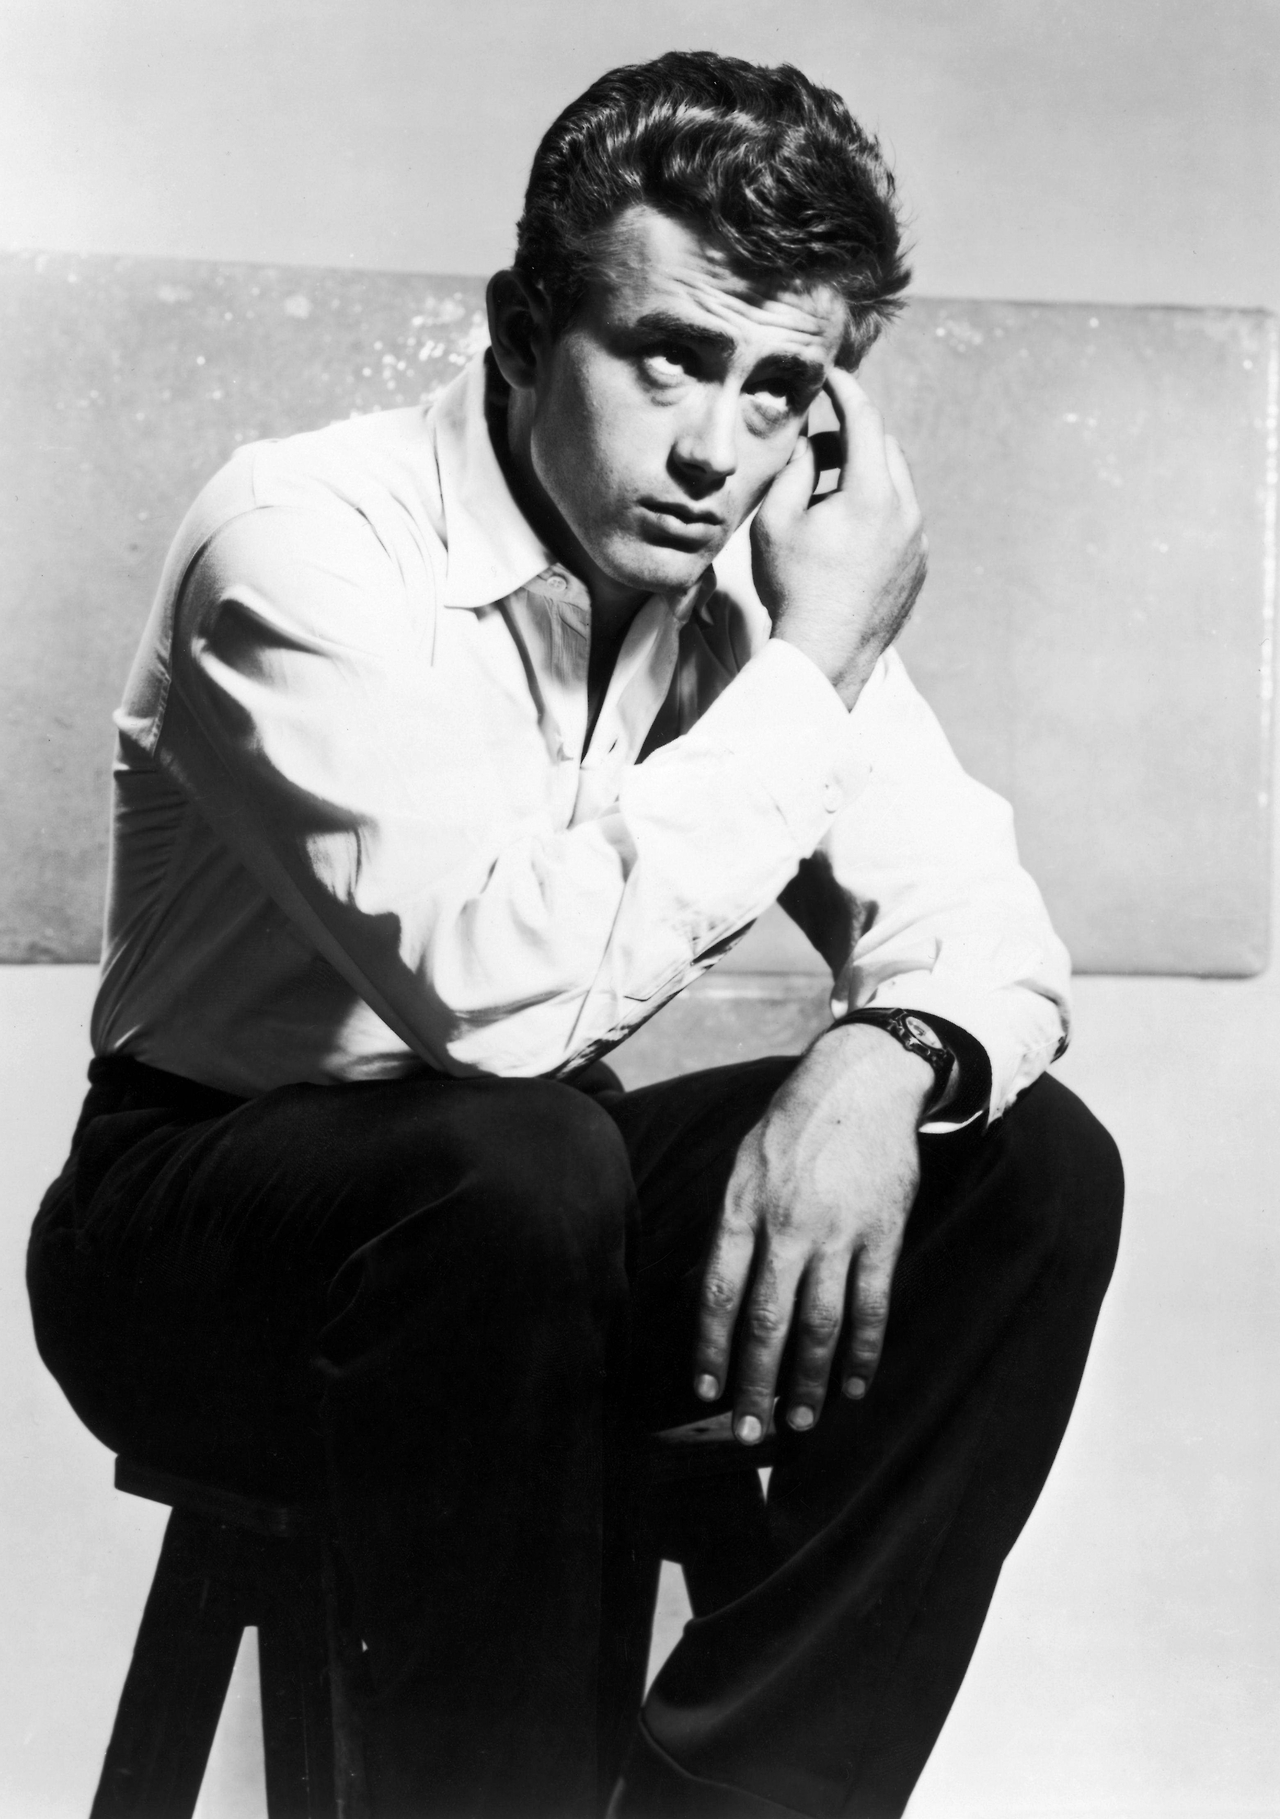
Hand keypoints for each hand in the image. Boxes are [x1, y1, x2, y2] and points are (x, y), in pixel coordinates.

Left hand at [694, 1024, 930, 1442]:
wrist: (859, 1084)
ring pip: (820, 1324)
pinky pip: (872, 1305)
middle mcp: (786, 1225)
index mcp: (742, 1208)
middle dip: (757, 1385)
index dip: (710, 1350)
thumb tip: (715, 1300)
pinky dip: (862, 1352)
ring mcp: (838, 1231)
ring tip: (801, 1421)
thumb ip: (731, 1229)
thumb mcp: (743, 1166)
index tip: (705, 1392)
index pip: (718, 1294)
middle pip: (767, 1321)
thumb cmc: (792, 1129)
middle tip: (751, 1433)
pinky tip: (853, 1384)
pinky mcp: (882, 1234)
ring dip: (809, 1380)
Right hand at [750, 368, 927, 708]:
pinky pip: (902, 520)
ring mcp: (918, 540)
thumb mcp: (777, 521)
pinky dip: (877, 510)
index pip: (865, 418)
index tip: (833, 377)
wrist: (825, 655)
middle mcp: (906, 511)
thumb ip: (795, 469)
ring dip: (864, 475)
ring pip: (896, 484)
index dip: (846, 390)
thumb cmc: (794, 589)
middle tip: (817, 449)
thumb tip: (811, 443)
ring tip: (825, 500)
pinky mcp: (918, 566)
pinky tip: (844, 536)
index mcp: (872, 493)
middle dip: (853, 435)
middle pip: (885, 447)